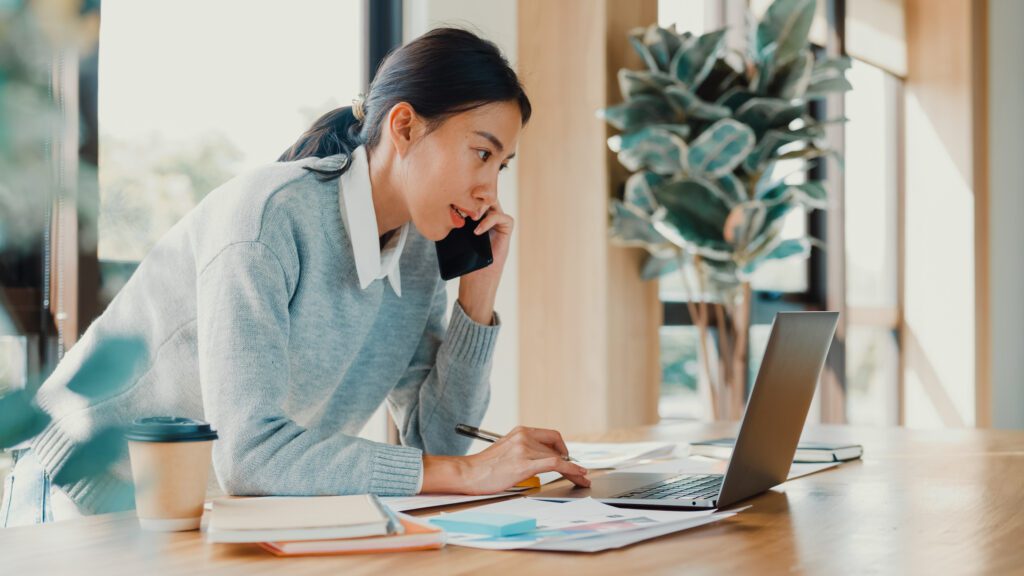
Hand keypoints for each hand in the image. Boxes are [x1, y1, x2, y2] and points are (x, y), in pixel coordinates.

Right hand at [420, 426, 590, 494]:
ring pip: (558, 457)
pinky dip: (572, 469)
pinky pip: (556, 464)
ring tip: (581, 479)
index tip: (568, 458)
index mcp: (520, 431)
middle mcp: (524, 436)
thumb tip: (544, 459)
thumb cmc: (484, 467)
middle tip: (578, 472)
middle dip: (570, 460)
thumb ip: (524, 449)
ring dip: (574, 469)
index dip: (563, 447)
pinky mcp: (524, 464)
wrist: (467, 473)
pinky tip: (579, 475)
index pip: (551, 436)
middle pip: (557, 447)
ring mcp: (524, 449)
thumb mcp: (506, 450)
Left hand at [457, 200, 512, 324]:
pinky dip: (491, 220)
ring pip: (495, 204)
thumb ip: (457, 223)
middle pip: (485, 197)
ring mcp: (498, 224)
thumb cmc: (466, 260)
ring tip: (471, 217)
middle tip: (463, 206)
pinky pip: (504, 218)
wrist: (476, 279)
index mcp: (476, 217)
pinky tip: (477, 231)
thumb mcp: (457, 238)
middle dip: (475, 198)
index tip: (454, 200)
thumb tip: (445, 208)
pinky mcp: (506, 231)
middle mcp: (488, 217)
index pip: (474, 198)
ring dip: (483, 207)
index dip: (467, 195)